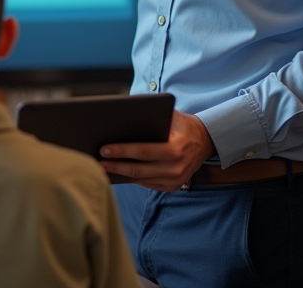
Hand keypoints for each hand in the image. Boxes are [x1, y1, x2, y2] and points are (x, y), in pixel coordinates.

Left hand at [99, 110, 215, 191]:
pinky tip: (120, 171)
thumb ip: (150, 116)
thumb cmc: (182, 125)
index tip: (103, 149)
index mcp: (174, 149)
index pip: (142, 152)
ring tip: (104, 167)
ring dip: (121, 173)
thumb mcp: (170, 116)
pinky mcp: (173, 186)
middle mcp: (175, 167)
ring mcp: (175, 180)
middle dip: (115, 165)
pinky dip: (133, 178)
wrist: (205, 141)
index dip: (121, 151)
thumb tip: (121, 116)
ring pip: (141, 179)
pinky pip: (148, 184)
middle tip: (98, 161)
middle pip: (138, 169)